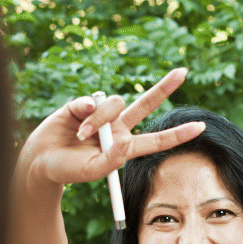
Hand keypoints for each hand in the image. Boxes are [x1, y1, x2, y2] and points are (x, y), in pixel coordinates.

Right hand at [14, 68, 205, 188]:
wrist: (40, 161)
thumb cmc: (67, 171)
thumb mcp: (92, 171)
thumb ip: (111, 160)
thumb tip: (125, 142)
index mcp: (125, 147)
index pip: (157, 140)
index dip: (178, 134)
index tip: (201, 126)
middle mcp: (117, 128)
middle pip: (146, 104)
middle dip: (165, 88)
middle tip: (183, 72)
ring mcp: (101, 114)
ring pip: (114, 103)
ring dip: (99, 119)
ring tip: (82, 135)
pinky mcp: (83, 104)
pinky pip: (92, 100)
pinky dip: (85, 111)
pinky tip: (75, 122)